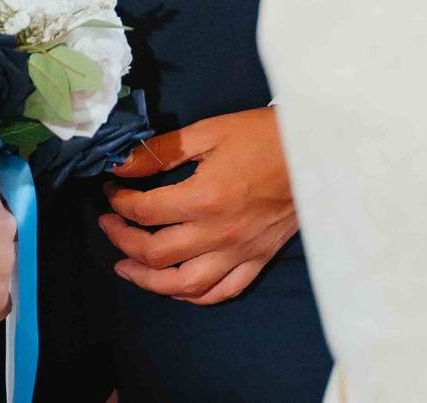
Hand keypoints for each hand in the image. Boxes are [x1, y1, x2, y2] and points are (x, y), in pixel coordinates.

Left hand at [101, 107, 298, 304]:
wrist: (317, 152)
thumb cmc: (264, 135)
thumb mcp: (210, 131)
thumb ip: (163, 150)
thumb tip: (123, 165)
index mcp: (204, 198)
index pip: (145, 211)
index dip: (119, 202)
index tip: (111, 189)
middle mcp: (219, 234)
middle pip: (156, 254)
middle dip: (122, 241)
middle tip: (109, 225)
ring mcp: (240, 253)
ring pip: (185, 286)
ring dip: (149, 281)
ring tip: (127, 267)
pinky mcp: (258, 260)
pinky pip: (221, 292)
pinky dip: (193, 296)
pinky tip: (175, 288)